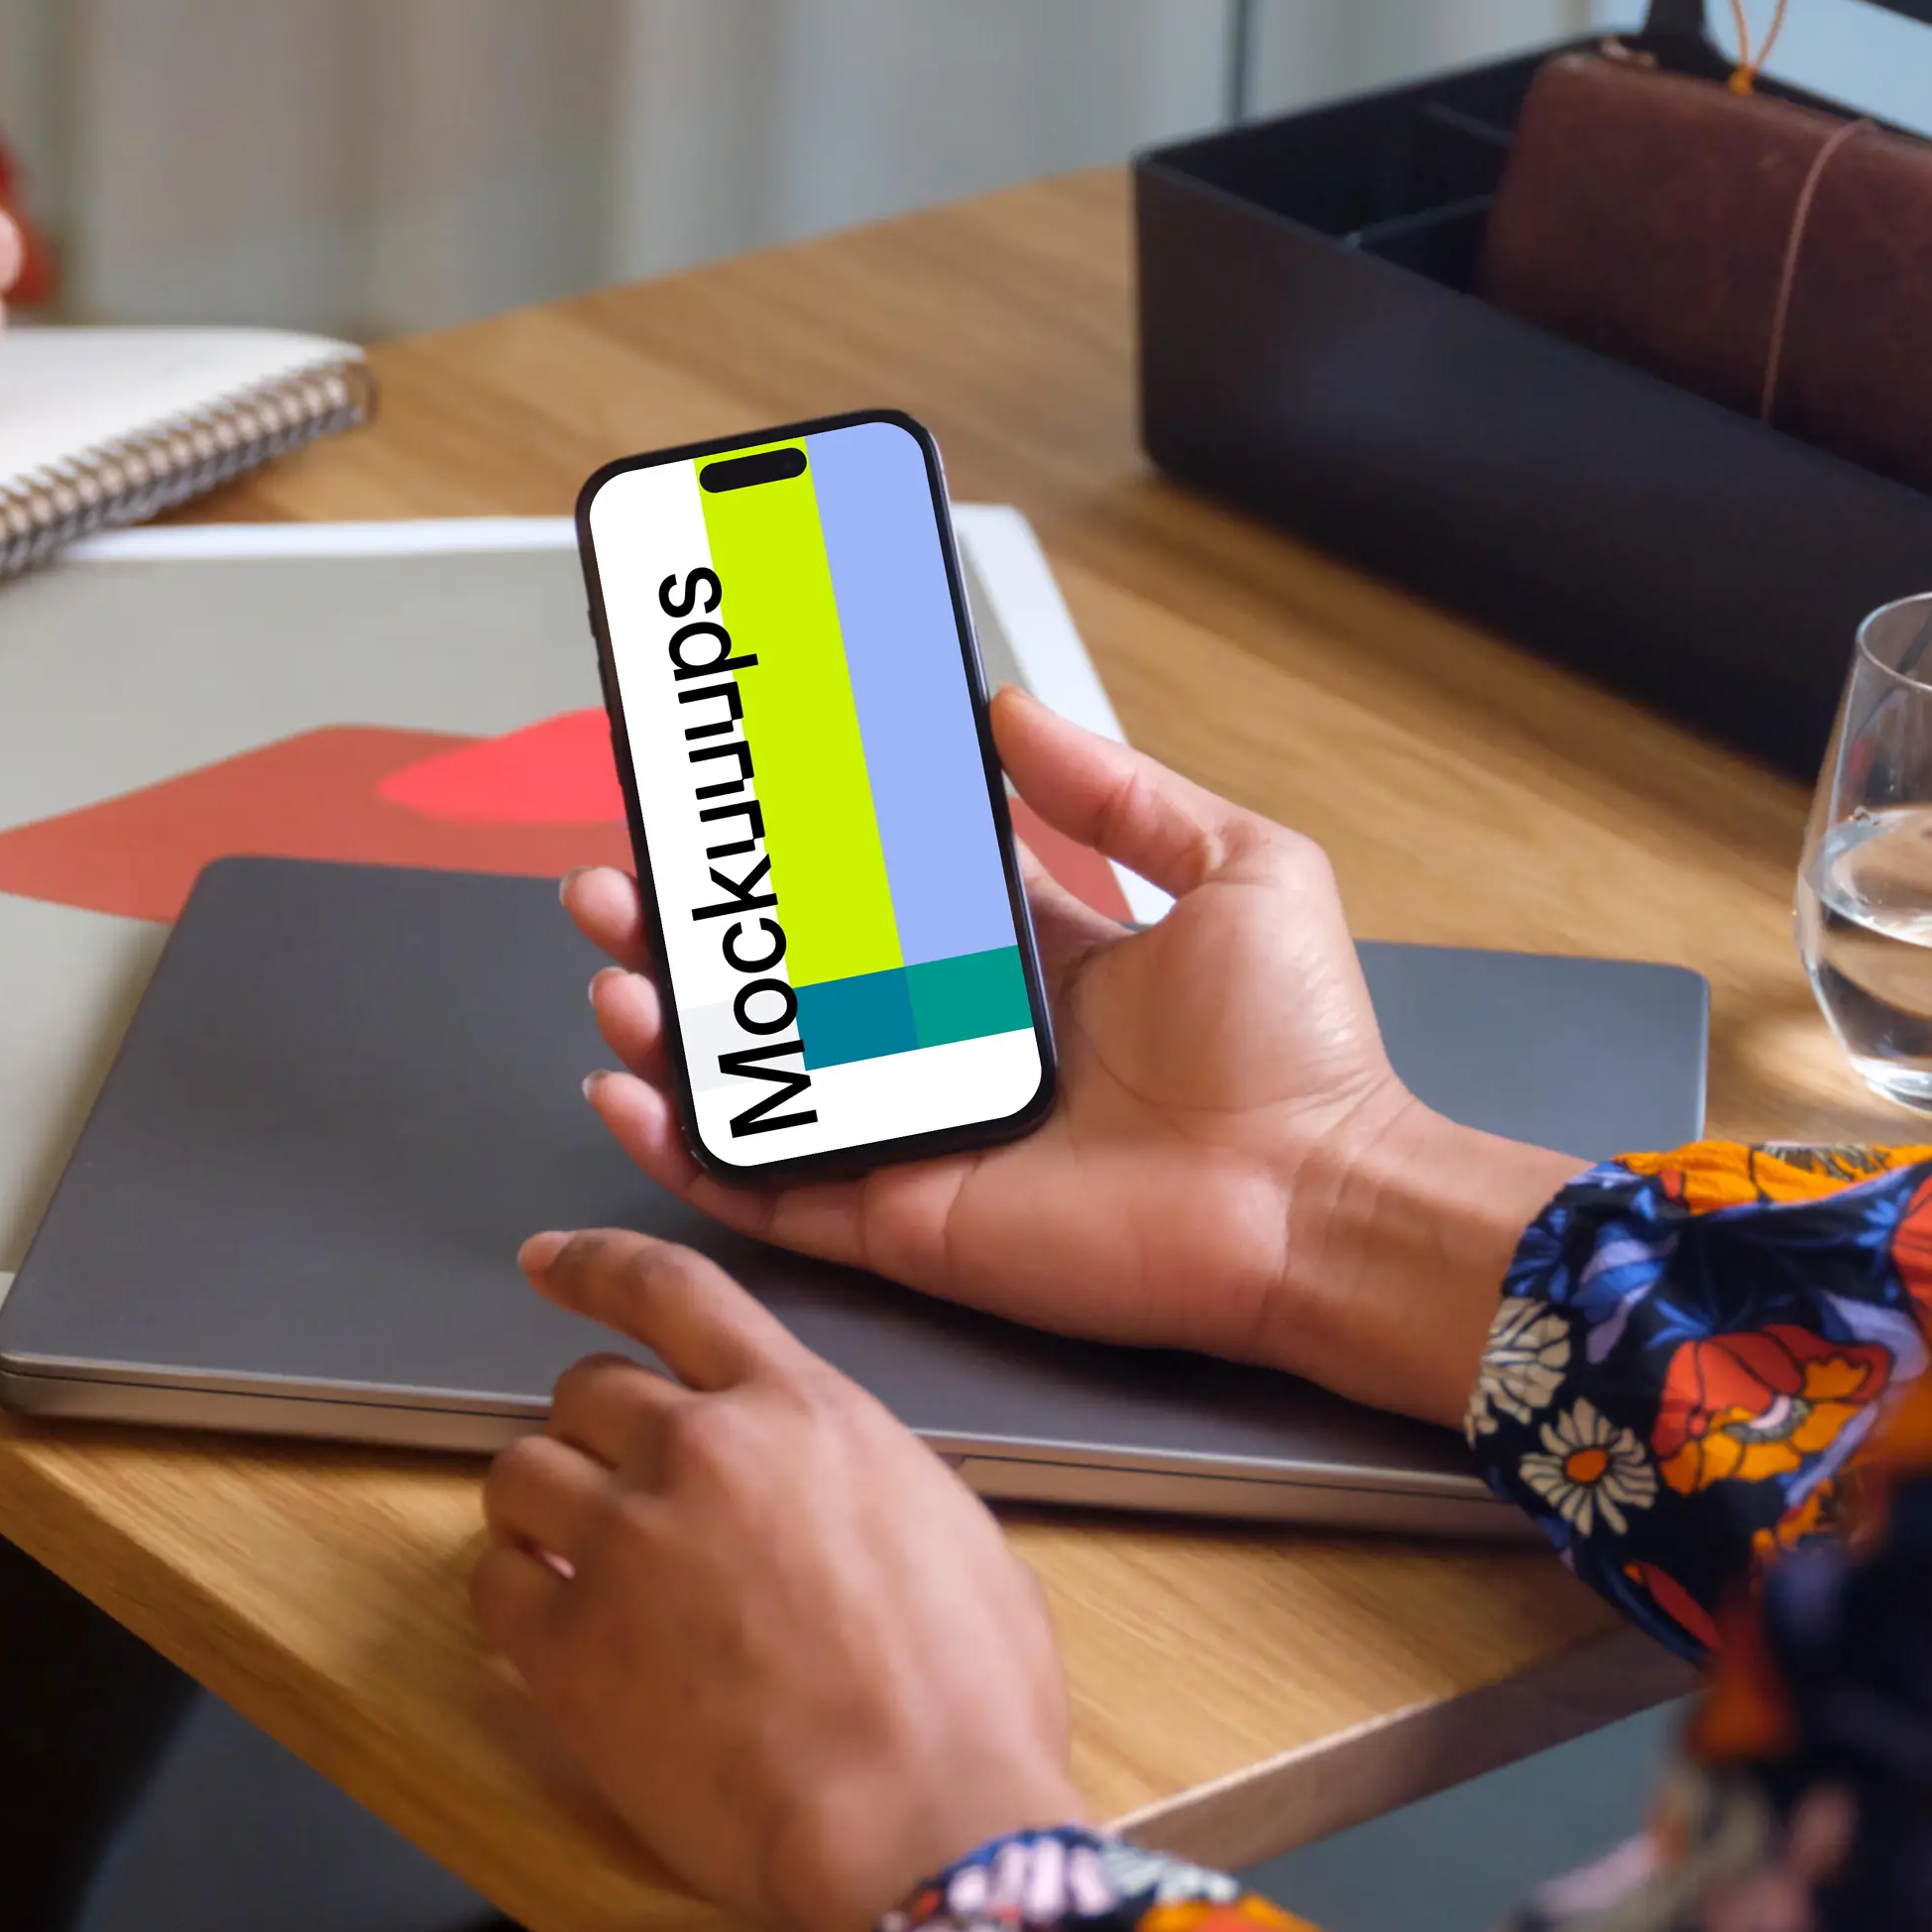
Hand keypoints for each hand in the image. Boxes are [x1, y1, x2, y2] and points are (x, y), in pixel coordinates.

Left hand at [474, 1230, 1085, 1931]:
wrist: (917, 1819)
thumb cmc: (967, 1705)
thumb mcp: (953, 1538)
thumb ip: (867, 1484)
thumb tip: (846, 1501)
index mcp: (799, 1412)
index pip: (672, 1291)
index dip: (596, 1266)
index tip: (550, 1265)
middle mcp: (698, 1454)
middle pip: (587, 1389)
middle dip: (593, 1433)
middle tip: (616, 1490)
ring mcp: (622, 1545)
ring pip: (521, 1474)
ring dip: (538, 1508)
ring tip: (570, 1557)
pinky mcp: (566, 1648)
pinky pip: (491, 1586)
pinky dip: (510, 1597)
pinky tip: (547, 1630)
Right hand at [565, 689, 1573, 1423]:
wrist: (1317, 1201)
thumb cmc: (1301, 1056)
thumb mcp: (1237, 871)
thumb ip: (1122, 792)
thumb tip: (1018, 713)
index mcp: (1022, 967)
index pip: (873, 897)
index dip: (795, 852)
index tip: (729, 797)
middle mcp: (954, 1049)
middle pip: (784, 983)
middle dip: (692, 931)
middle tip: (626, 878)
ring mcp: (919, 1136)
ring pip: (754, 1079)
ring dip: (667, 1023)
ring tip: (614, 964)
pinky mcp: (902, 1218)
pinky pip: (768, 1187)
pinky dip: (686, 1148)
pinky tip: (628, 1092)